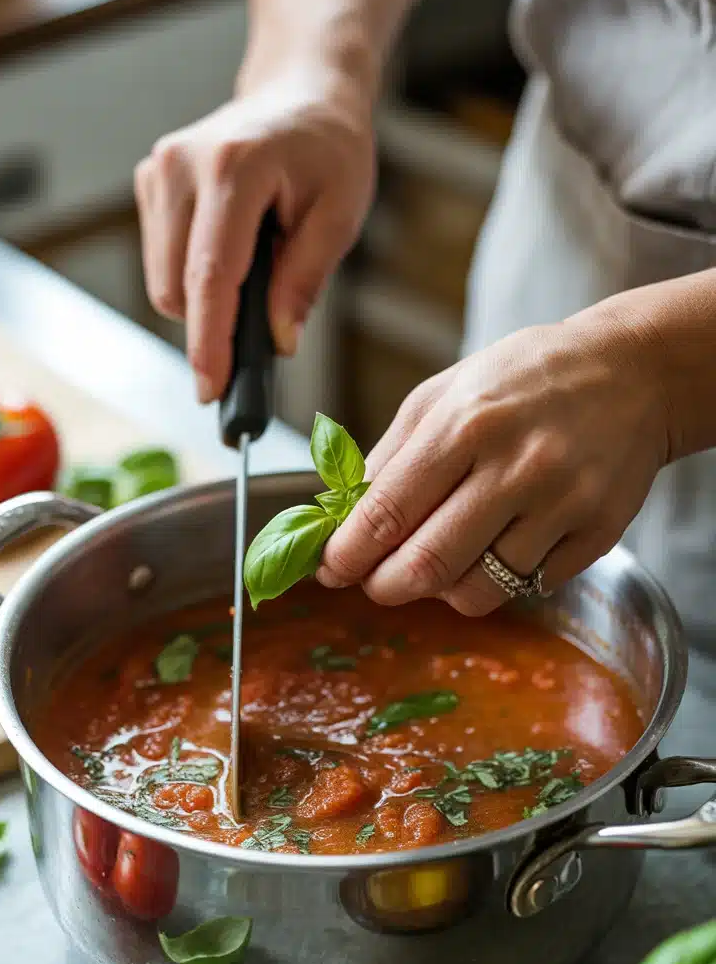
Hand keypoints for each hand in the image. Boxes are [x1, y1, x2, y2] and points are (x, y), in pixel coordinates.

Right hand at [135, 70, 374, 401]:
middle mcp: (183, 166)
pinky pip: (163, 261)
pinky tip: (233, 247)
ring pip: (166, 281)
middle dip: (216, 326)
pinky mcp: (150, 181)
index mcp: (235, 169)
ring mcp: (159, 171)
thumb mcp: (340, 216)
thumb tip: (277, 344)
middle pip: (178, 287)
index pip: (212, 275)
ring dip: (207, 299)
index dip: (210, 342)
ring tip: (258, 264)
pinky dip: (196, 275)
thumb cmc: (329, 151)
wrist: (301, 90)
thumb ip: (304, 280)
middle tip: (266, 325)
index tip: (214, 390)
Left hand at [317, 315, 669, 614]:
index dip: (347, 554)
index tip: (330, 570)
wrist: (634, 373)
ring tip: (443, 561)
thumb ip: (393, 454)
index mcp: (465, 424)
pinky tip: (503, 544)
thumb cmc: (527, 379)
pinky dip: (503, 578)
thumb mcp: (447, 391)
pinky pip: (529, 587)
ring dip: (443, 590)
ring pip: (477, 590)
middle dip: (384, 586)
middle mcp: (515, 467)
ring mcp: (560, 505)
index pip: (387, 512)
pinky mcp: (596, 533)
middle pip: (426, 565)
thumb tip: (342, 517)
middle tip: (375, 582)